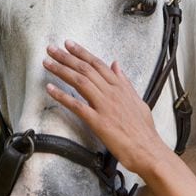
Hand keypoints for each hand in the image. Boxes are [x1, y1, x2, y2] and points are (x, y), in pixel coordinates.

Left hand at [43, 40, 167, 175]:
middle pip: (86, 69)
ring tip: (47, 63)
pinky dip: (62, 96)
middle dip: (66, 57)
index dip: (82, 53)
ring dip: (62, 70)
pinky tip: (50, 88)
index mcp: (121, 88)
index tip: (69, 45)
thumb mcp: (138, 101)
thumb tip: (116, 65)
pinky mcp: (98, 122)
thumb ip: (125, 83)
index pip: (98, 64)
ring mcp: (105, 107)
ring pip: (80, 82)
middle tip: (51, 49)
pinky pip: (77, 106)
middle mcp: (112, 93)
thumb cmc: (144, 130)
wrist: (148, 150)